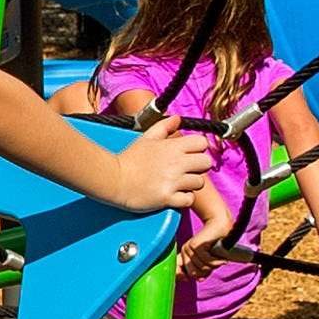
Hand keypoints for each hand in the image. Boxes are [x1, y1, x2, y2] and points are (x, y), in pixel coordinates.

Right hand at [94, 125, 215, 228]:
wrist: (112, 179)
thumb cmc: (129, 159)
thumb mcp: (145, 138)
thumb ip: (164, 126)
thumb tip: (177, 118)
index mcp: (172, 146)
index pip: (202, 143)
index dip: (198, 149)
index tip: (189, 155)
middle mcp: (175, 163)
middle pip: (206, 163)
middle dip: (198, 167)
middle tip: (186, 170)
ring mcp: (172, 181)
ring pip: (200, 182)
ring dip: (191, 184)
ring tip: (178, 184)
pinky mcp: (167, 198)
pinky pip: (189, 200)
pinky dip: (183, 199)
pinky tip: (174, 195)